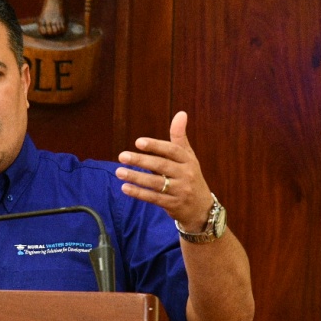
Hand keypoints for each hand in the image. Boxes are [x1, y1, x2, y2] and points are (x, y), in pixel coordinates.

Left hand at [115, 111, 214, 226]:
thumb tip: (181, 113)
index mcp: (188, 160)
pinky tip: (125, 188)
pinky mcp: (173, 205)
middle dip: (141, 160)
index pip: (172, 150)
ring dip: (136, 177)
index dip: (155, 146)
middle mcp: (186, 175)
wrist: (201, 208)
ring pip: (156, 183)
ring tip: (119, 171)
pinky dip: (139, 193)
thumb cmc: (189, 176)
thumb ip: (179, 137)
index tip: (138, 142)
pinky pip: (154, 198)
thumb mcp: (188, 156)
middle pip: (161, 166)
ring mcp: (180, 191)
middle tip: (122, 156)